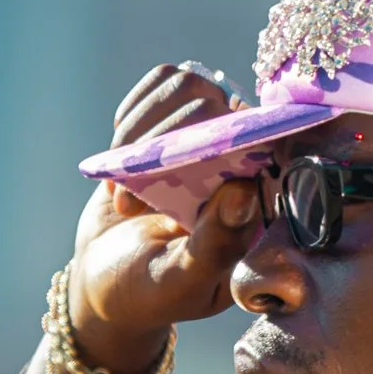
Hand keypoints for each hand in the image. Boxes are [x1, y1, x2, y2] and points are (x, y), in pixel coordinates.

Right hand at [64, 62, 263, 373]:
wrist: (106, 280)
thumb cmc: (150, 292)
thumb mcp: (182, 281)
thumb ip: (216, 244)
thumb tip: (245, 188)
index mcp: (266, 200)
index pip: (264, 139)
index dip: (217, 141)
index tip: (168, 171)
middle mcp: (246, 159)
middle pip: (217, 103)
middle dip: (160, 148)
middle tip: (135, 203)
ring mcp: (212, 132)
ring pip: (188, 84)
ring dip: (140, 131)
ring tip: (124, 186)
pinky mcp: (178, 115)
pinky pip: (163, 81)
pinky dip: (131, 114)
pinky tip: (119, 158)